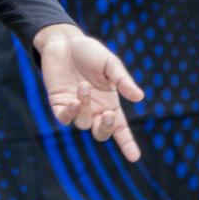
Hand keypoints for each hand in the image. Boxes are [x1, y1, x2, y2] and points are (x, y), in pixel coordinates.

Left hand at [33, 25, 144, 161]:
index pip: (120, 129)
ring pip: (82, 123)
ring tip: (83, 86)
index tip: (134, 157)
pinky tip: (74, 100)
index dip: (127, 144)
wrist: (63, 42)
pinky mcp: (59, 104)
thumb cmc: (90, 52)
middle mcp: (94, 109)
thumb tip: (139, 98)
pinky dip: (70, 113)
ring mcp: (76, 108)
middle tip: (108, 114)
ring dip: (85, 107)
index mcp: (110, 103)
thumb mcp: (110, 64)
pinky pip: (64, 118)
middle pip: (101, 133)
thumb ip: (123, 80)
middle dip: (105, 129)